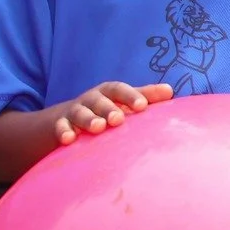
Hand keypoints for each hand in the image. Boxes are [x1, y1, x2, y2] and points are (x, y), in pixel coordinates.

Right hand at [56, 81, 173, 145]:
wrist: (65, 119)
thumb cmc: (105, 109)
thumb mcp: (123, 101)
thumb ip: (146, 96)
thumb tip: (170, 91)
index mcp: (108, 93)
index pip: (119, 90)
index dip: (130, 96)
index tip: (142, 106)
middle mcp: (91, 100)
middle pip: (99, 101)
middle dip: (108, 108)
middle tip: (118, 119)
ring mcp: (74, 112)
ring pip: (79, 113)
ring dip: (88, 119)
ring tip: (97, 128)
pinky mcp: (59, 126)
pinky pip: (60, 128)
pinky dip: (64, 132)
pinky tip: (68, 140)